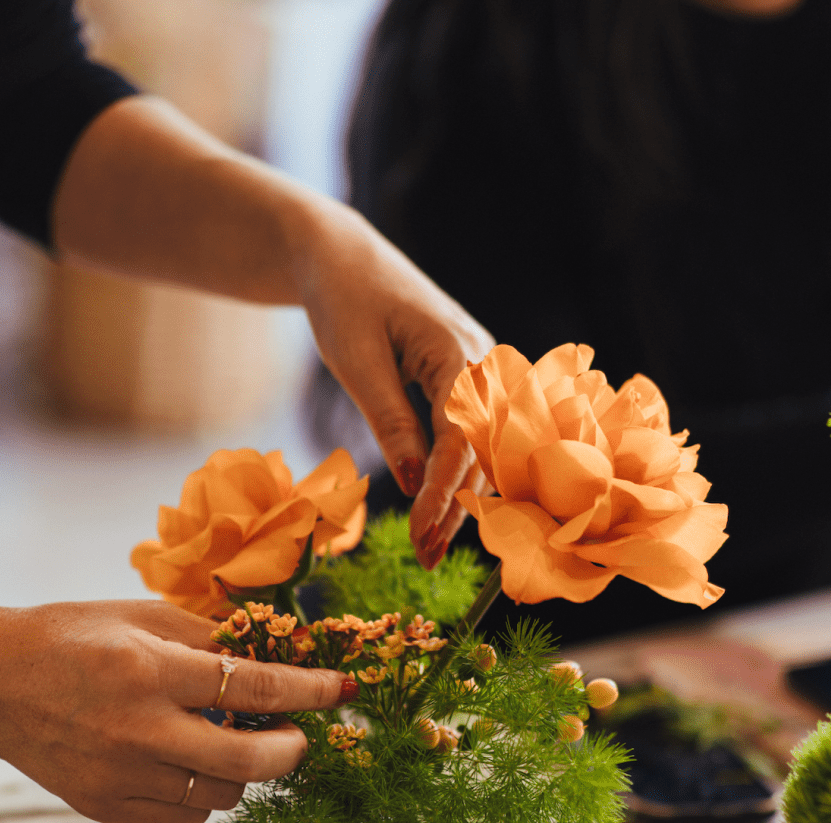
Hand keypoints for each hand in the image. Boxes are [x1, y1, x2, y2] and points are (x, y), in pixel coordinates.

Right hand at [0, 593, 349, 822]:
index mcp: (150, 671)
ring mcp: (120, 777)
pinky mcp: (105, 807)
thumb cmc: (69, 636)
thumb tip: (274, 648)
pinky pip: (184, 815)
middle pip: (249, 765)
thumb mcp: (138, 615)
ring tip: (229, 741)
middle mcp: (139, 731)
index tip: (344, 692)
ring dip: (244, 773)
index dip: (310, 691)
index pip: (254, 688)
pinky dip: (203, 791)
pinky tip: (188, 761)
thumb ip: (207, 635)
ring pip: (220, 797)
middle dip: (292, 752)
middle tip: (299, 738)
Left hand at [52, 97, 494, 566]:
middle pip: (484, 452)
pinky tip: (445, 511)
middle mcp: (485, 363)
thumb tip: (412, 485)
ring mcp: (484, 372)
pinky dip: (464, 477)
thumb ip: (390, 422)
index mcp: (459, 352)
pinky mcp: (471, 382)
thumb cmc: (344, 301)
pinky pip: (479, 437)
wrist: (344, 257)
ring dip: (463, 499)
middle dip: (458, 508)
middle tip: (425, 558)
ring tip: (431, 546)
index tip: (420, 538)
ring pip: (486, 450)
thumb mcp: (357, 363)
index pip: (461, 439)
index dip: (442, 494)